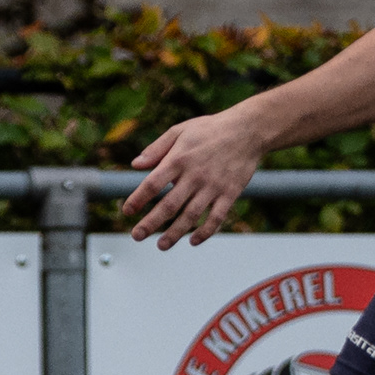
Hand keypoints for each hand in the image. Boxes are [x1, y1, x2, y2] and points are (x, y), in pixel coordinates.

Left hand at [123, 105, 267, 246]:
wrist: (247, 130)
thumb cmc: (209, 130)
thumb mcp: (179, 131)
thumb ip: (156, 149)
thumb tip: (135, 165)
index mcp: (178, 159)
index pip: (152, 184)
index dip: (138, 199)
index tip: (126, 212)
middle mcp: (194, 175)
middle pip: (169, 205)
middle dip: (151, 223)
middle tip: (136, 236)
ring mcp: (213, 186)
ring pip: (191, 216)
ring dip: (175, 233)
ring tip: (161, 245)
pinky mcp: (230, 193)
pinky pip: (216, 217)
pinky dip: (205, 232)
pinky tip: (193, 241)